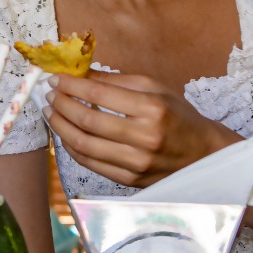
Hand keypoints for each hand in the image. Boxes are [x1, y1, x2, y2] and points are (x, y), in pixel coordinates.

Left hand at [44, 70, 235, 187]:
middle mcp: (144, 136)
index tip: (56, 79)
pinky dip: (72, 147)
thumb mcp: (156, 88)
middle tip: (49, 95)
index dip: (72, 85)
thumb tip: (80, 73)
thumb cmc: (179, 116)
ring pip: (83, 144)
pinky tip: (65, 134)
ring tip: (51, 113)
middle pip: (87, 119)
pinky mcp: (129, 179)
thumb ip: (117, 80)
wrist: (203, 155)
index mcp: (152, 108)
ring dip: (60, 127)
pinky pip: (90, 163)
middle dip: (61, 104)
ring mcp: (136, 162)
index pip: (100, 93)